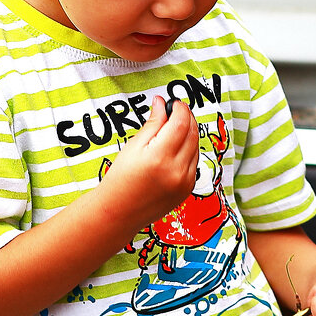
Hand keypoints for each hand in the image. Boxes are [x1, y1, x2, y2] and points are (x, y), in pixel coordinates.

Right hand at [98, 96, 199, 229]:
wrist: (119, 212)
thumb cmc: (120, 179)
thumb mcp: (133, 146)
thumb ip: (152, 123)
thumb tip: (161, 103)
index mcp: (160, 158)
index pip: (181, 123)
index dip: (180, 109)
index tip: (174, 103)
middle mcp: (176, 171)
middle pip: (192, 133)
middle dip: (187, 118)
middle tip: (176, 111)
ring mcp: (185, 182)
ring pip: (196, 147)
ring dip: (190, 133)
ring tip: (175, 127)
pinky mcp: (188, 189)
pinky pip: (195, 162)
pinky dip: (189, 149)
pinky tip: (177, 146)